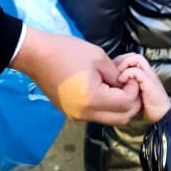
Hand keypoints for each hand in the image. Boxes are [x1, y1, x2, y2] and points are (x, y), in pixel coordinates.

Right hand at [11, 27, 139, 124]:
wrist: (36, 55)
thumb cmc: (66, 52)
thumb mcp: (98, 57)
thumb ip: (116, 74)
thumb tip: (125, 84)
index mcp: (93, 99)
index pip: (126, 104)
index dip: (134, 90)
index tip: (130, 76)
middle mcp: (85, 114)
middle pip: (121, 119)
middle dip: (131, 102)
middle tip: (130, 84)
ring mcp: (77, 116)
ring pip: (110, 119)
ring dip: (119, 106)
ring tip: (117, 86)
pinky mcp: (71, 113)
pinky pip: (96, 115)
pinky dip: (106, 106)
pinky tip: (104, 89)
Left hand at [116, 53, 170, 122]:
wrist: (163, 115)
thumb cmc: (148, 106)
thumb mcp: (134, 93)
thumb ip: (127, 85)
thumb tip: (112, 83)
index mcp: (143, 72)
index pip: (130, 58)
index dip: (119, 62)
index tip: (111, 72)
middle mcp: (147, 71)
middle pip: (133, 55)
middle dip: (121, 61)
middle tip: (113, 72)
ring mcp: (149, 75)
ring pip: (136, 58)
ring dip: (124, 64)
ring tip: (118, 75)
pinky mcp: (149, 81)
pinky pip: (137, 71)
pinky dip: (127, 74)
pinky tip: (122, 82)